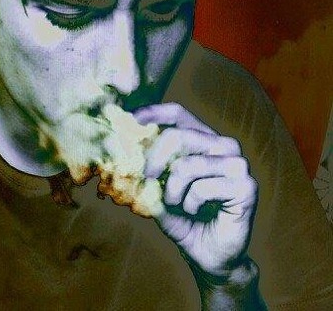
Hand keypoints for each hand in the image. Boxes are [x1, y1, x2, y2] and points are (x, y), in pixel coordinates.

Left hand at [134, 103, 257, 278]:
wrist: (206, 253)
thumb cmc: (181, 216)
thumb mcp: (156, 188)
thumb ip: (143, 167)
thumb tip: (119, 148)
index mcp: (202, 138)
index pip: (177, 113)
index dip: (152, 113)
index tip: (130, 121)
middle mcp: (222, 145)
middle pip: (177, 136)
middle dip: (153, 162)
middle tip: (147, 180)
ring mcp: (237, 163)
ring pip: (187, 165)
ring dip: (172, 192)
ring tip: (177, 204)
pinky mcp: (246, 186)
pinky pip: (202, 188)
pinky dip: (189, 204)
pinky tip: (197, 212)